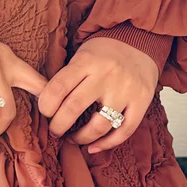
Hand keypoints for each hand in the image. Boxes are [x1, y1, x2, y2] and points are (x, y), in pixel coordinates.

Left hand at [36, 38, 159, 153]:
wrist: (141, 39)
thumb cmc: (104, 52)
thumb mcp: (81, 54)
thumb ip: (66, 76)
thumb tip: (45, 105)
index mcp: (86, 61)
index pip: (57, 88)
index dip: (45, 106)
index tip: (45, 112)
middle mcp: (106, 75)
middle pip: (74, 108)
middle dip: (58, 126)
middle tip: (55, 130)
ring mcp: (126, 89)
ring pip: (99, 125)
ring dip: (81, 138)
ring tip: (73, 139)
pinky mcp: (142, 101)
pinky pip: (124, 131)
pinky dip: (107, 144)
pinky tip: (93, 147)